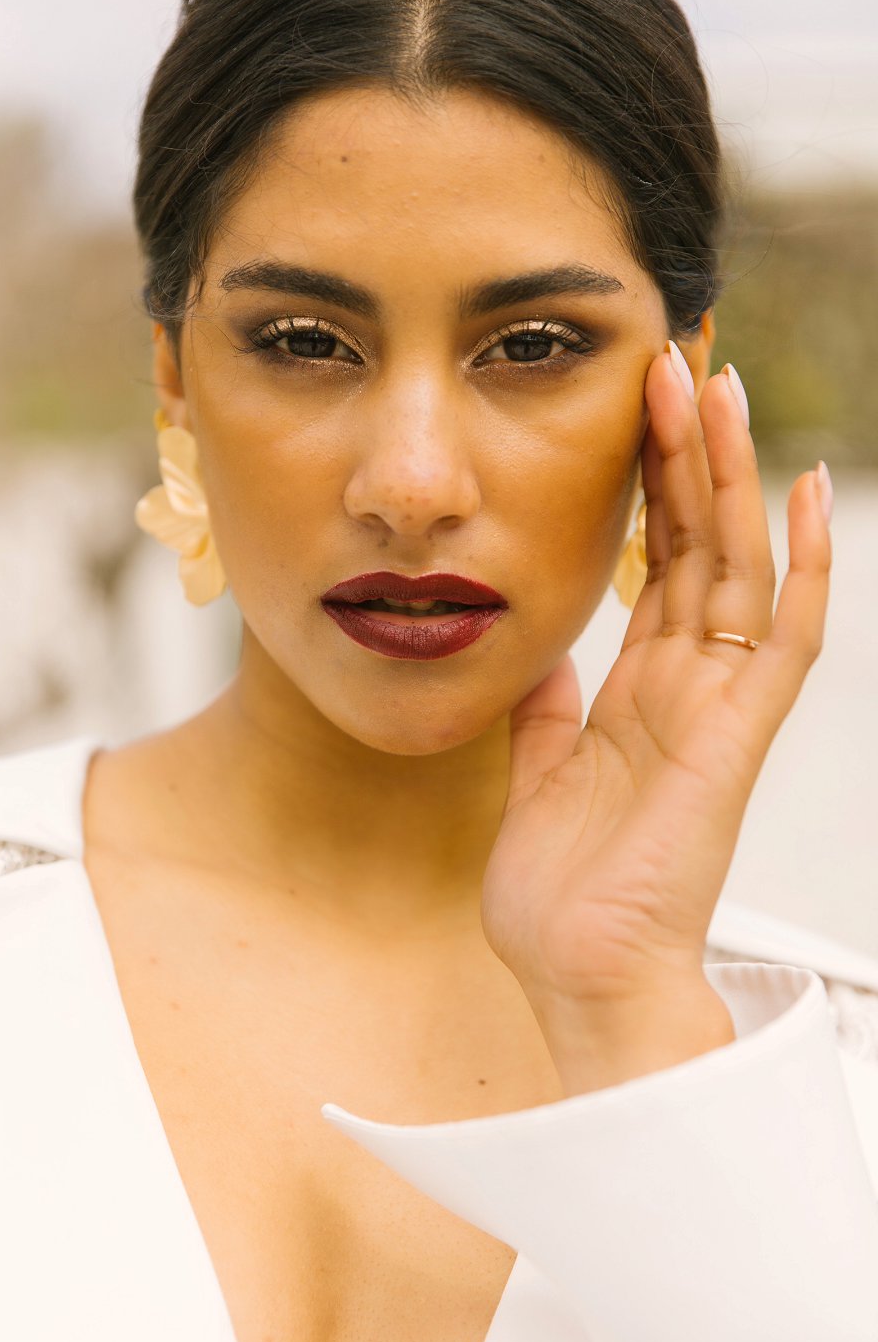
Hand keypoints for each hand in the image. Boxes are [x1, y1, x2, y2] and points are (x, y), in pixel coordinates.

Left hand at [481, 343, 832, 1030]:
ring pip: (740, 566)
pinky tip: (804, 490)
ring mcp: (721, 706)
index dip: (651, 485)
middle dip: (687, 454)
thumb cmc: (561, 895)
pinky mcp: (739, 735)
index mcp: (641, 692)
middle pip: (699, 545)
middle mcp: (689, 686)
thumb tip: (542, 657)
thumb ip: (547, 712)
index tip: (635, 409)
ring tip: (718, 390)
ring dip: (731, 477)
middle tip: (673, 364)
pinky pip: (788, 637)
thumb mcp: (535, 776)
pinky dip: (806, 565)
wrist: (580, 977)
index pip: (657, 563)